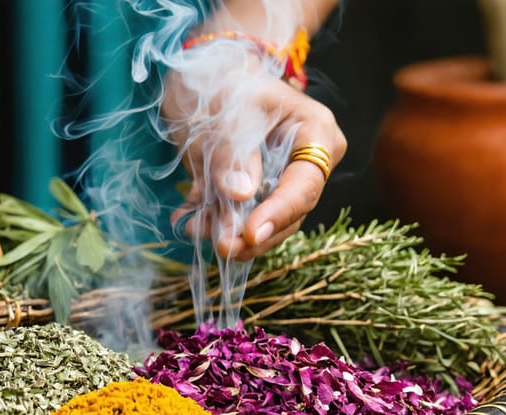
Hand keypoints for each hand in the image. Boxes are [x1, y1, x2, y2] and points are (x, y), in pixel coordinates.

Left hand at [163, 66, 345, 260]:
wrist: (209, 77)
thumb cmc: (226, 81)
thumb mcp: (228, 110)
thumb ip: (234, 152)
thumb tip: (241, 194)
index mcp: (315, 131)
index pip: (306, 182)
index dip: (279, 212)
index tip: (248, 234)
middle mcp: (309, 159)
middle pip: (292, 210)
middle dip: (253, 233)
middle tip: (220, 245)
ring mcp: (285, 178)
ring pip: (267, 220)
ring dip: (229, 231)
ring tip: (194, 228)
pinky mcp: (259, 190)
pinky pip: (243, 216)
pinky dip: (215, 222)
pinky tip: (189, 220)